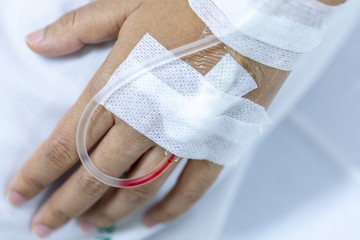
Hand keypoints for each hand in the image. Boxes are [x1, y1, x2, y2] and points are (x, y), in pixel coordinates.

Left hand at [6, 0, 222, 237]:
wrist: (255, 12)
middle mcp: (146, 119)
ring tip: (90, 227)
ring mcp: (184, 137)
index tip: (19, 195)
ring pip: (138, 189)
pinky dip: (169, 210)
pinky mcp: (216, 143)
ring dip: (110, 212)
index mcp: (120, 85)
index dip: (38, 173)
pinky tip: (149, 222)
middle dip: (65, 205)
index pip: (66, 143)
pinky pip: (189, 189)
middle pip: (95, 175)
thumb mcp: (131, 6)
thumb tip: (38, 42)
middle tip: (46, 226)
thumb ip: (81, 27)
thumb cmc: (194, 5)